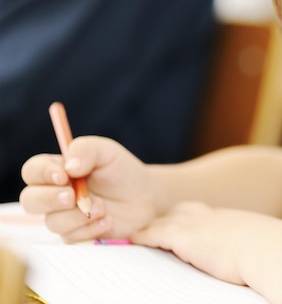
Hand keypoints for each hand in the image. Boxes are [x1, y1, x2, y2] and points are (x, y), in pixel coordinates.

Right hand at [20, 136, 158, 241]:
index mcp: (56, 169)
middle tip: (72, 196)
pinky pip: (71, 238)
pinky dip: (90, 229)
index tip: (63, 175)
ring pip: (51, 222)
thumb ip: (87, 150)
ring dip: (77, 216)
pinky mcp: (76, 235)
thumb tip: (68, 166)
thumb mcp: (107, 152)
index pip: (32, 171)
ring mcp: (63, 216)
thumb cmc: (122, 171)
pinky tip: (107, 220)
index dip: (42, 173)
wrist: (144, 197)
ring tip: (103, 207)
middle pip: (30, 200)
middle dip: (49, 199)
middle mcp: (54, 193)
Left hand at [131, 202, 281, 286]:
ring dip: (151, 228)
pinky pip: (155, 235)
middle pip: (180, 212)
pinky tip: (132, 242)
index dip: (188, 218)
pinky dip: (142, 238)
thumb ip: (255, 250)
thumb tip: (263, 261)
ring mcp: (197, 225)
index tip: (180, 223)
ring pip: (164, 222)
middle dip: (166, 219)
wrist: (274, 251)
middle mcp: (212, 217)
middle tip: (152, 228)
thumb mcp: (263, 248)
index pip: (203, 214)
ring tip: (136, 236)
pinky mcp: (185, 238)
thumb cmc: (276, 256)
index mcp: (230, 221)